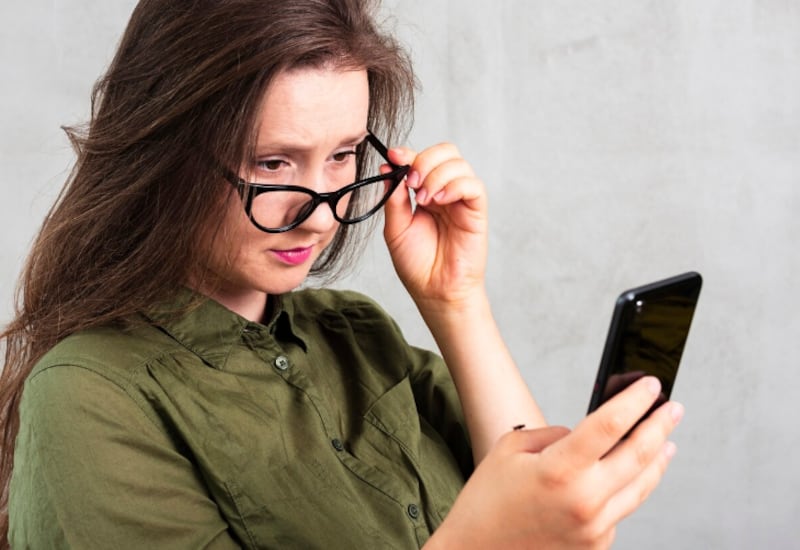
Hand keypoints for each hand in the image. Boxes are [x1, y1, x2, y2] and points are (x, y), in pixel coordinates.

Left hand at [382, 143, 487, 308]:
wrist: (434, 290)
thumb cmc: (417, 264)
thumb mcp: (395, 227)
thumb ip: (393, 197)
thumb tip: (389, 167)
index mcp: (425, 192)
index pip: (422, 158)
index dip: (408, 153)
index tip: (393, 156)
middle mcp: (445, 192)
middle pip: (445, 152)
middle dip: (424, 160)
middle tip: (411, 183)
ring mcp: (461, 200)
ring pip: (458, 164)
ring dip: (436, 174)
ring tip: (424, 199)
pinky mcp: (477, 211)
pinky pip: (473, 185)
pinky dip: (454, 186)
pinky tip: (439, 201)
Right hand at [427, 377, 683, 548]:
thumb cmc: (487, 501)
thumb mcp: (510, 449)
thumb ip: (553, 434)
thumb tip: (583, 435)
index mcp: (559, 470)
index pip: (611, 425)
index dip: (636, 401)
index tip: (651, 386)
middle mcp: (584, 501)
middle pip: (639, 456)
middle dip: (661, 427)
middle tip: (674, 409)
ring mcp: (594, 529)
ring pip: (640, 487)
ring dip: (657, 460)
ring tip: (667, 442)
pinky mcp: (596, 547)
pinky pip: (620, 511)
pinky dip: (627, 490)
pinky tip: (628, 477)